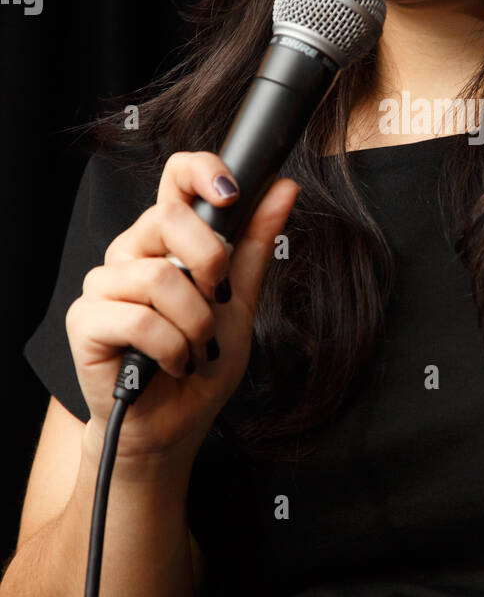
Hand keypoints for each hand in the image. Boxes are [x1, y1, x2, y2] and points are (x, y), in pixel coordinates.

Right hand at [66, 151, 299, 460]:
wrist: (175, 426)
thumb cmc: (203, 361)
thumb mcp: (241, 300)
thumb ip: (256, 245)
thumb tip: (284, 189)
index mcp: (167, 239)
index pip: (175, 177)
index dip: (202, 171)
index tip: (232, 193)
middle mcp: (131, 252)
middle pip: (168, 218)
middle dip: (212, 263)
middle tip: (219, 300)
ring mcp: (104, 284)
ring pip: (159, 277)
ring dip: (195, 322)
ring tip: (198, 347)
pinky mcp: (86, 320)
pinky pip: (138, 319)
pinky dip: (171, 348)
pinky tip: (174, 364)